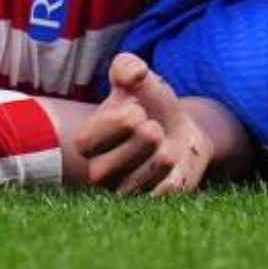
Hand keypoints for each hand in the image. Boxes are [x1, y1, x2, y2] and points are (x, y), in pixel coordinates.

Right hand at [75, 54, 212, 195]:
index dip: (112, 126)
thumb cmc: (151, 103)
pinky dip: (171, 180)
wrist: (182, 127)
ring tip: (168, 147)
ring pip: (134, 183)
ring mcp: (123, 190)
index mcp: (89, 141)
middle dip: (139, 142)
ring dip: (157, 160)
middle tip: (153, 128)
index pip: (85, 142)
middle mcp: (100, 171)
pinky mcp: (149, 202)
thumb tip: (134, 74)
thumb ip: (128, 66)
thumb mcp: (138, 77)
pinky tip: (175, 166)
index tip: (137, 110)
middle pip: (105, 170)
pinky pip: (159, 197)